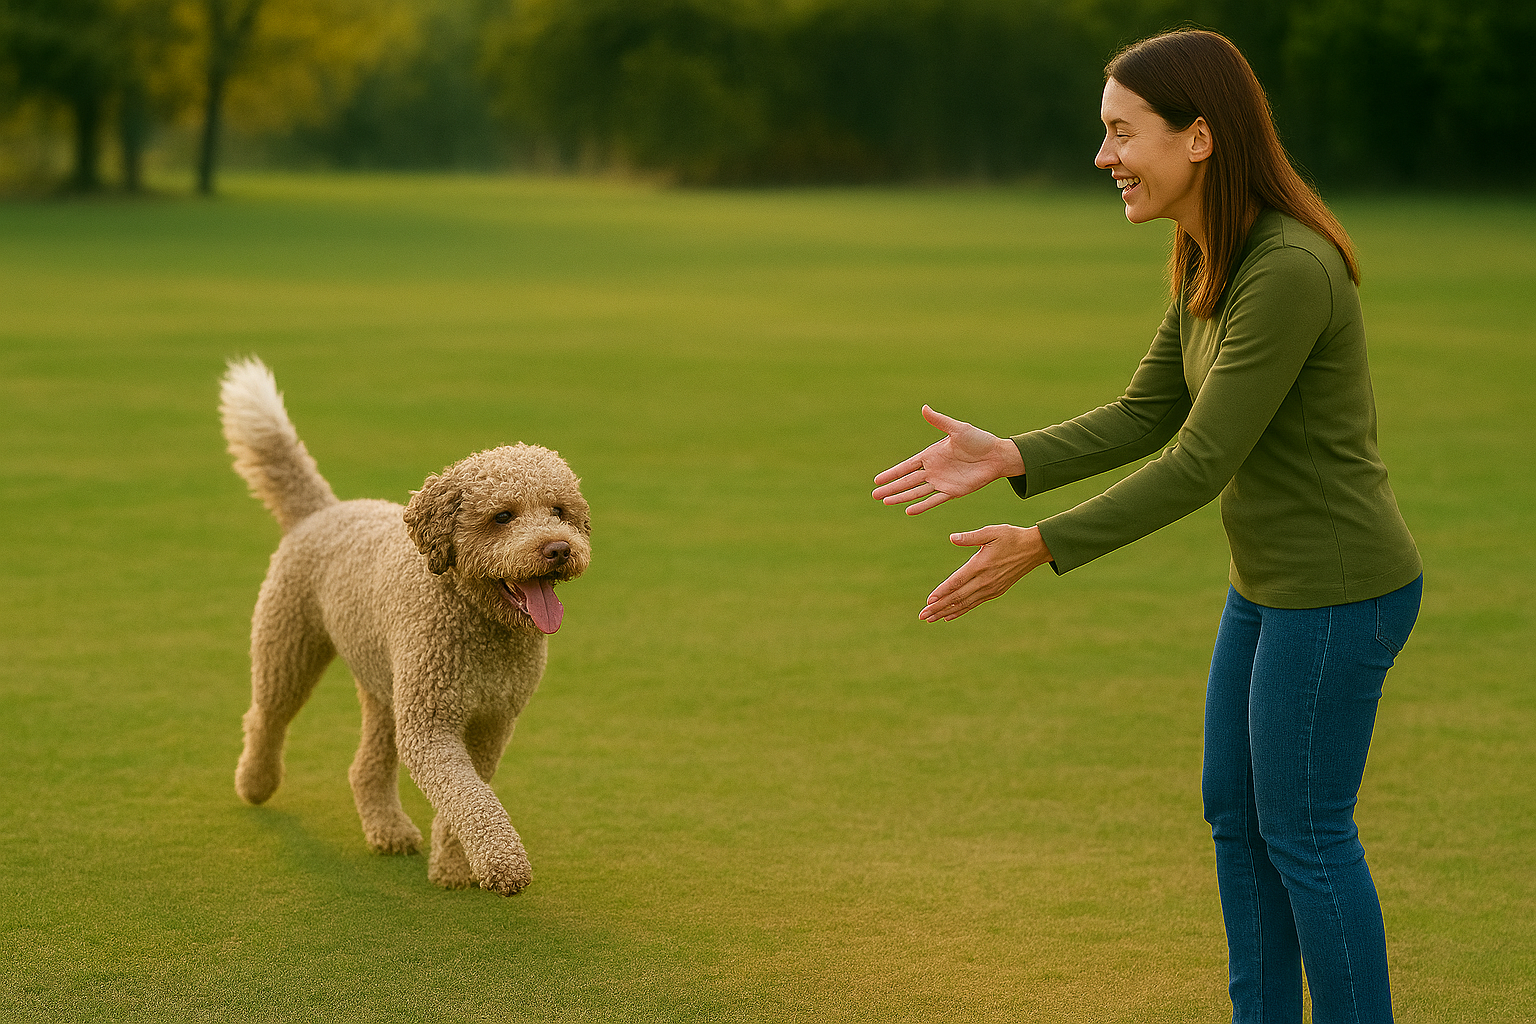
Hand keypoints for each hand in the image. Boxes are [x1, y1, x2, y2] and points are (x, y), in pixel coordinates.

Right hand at [872, 406, 1022, 514]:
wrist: (997, 456)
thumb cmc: (979, 440)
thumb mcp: (958, 429)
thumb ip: (940, 421)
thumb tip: (924, 407)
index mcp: (931, 455)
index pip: (906, 466)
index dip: (891, 473)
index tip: (877, 480)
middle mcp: (933, 470)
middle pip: (907, 481)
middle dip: (891, 488)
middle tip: (874, 495)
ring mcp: (942, 482)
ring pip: (916, 492)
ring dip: (902, 497)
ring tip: (886, 502)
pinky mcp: (953, 492)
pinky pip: (934, 500)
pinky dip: (922, 505)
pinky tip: (909, 510)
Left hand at [920, 525, 1052, 621]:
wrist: (1034, 549)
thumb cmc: (1011, 537)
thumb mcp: (992, 532)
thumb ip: (971, 537)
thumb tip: (953, 538)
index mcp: (981, 565)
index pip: (957, 582)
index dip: (942, 592)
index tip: (928, 601)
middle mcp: (985, 580)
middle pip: (957, 597)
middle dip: (938, 607)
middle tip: (922, 616)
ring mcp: (991, 588)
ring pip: (964, 603)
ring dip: (946, 612)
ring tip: (930, 619)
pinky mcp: (995, 591)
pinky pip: (974, 604)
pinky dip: (960, 610)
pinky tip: (948, 616)